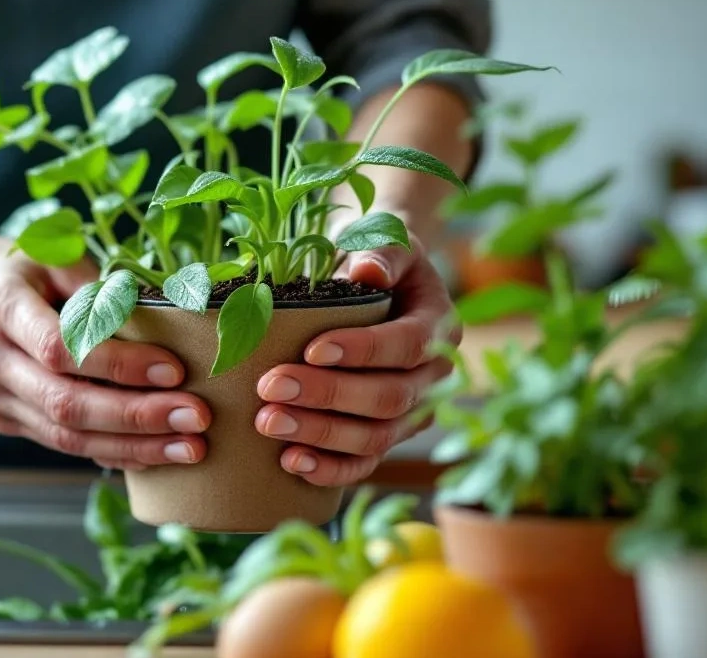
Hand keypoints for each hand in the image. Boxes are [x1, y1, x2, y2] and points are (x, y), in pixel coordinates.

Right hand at [0, 233, 210, 470]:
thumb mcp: (50, 255)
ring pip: (65, 437)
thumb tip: (166, 315)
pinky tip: (154, 452)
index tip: (175, 370)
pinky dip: (110, 450)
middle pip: (66, 404)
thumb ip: (98, 285)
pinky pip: (60, 443)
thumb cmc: (12, 268)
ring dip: (133, 446)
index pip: (62, 349)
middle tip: (197, 419)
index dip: (119, 365)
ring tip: (190, 447)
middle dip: (138, 417)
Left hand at [253, 234, 457, 485]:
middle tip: (270, 387)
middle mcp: (433, 375)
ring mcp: (413, 411)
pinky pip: (365, 461)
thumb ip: (381, 250)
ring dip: (320, 434)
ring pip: (376, 436)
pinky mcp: (387, 435)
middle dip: (328, 395)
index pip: (406, 345)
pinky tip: (291, 462)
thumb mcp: (382, 238)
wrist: (374, 277)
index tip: (312, 349)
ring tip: (268, 423)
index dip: (363, 351)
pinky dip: (330, 468)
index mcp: (438, 326)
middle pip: (389, 398)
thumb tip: (368, 269)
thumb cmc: (371, 255)